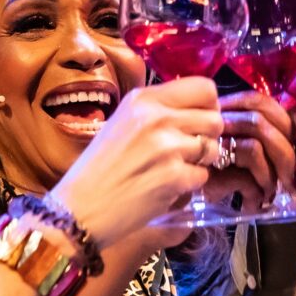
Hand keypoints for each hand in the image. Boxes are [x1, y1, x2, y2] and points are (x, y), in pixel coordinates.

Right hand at [47, 75, 223, 267]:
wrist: (80, 208)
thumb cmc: (99, 168)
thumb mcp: (123, 122)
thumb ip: (158, 111)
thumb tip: (199, 108)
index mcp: (144, 99)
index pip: (204, 87)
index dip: (209, 106)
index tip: (199, 120)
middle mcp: (157, 117)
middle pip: (215, 118)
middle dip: (208, 136)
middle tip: (190, 150)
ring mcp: (166, 147)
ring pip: (213, 148)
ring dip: (201, 161)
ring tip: (175, 168)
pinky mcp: (173, 177)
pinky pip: (203, 176)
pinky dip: (190, 184)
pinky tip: (167, 186)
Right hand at [207, 87, 295, 212]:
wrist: (180, 201)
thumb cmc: (215, 176)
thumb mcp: (240, 148)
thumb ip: (265, 129)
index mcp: (222, 113)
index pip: (260, 103)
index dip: (286, 125)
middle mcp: (211, 125)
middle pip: (259, 122)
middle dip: (286, 157)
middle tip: (292, 183)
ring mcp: (205, 149)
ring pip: (254, 148)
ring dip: (271, 177)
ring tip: (268, 194)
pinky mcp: (206, 176)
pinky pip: (245, 177)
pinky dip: (257, 192)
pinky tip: (253, 203)